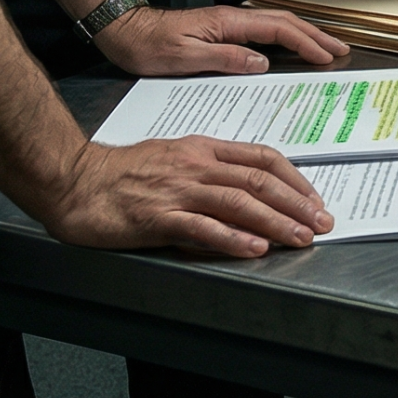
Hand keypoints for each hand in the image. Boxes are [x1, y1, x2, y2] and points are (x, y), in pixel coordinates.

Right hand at [45, 135, 331, 257]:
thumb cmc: (122, 171)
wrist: (76, 180)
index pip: (262, 158)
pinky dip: (232, 238)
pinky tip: (254, 248)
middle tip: (322, 224)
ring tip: (300, 238)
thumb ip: (211, 167)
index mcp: (203, 149)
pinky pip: (201, 228)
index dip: (295, 178)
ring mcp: (177, 191)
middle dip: (297, 204)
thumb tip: (249, 187)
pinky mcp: (157, 217)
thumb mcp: (175, 155)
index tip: (315, 198)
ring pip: (238, 203)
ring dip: (275, 222)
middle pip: (258, 182)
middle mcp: (196, 166)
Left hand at [93, 4, 347, 76]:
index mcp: (227, 23)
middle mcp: (232, 19)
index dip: (306, 42)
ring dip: (304, 35)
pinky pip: (263, 32)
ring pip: (276, 25)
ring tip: (325, 48)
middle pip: (285, 22)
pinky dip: (285, 39)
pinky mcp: (222, 31)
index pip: (278, 29)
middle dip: (316, 35)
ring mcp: (228, 24)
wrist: (125, 30)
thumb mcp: (184, 57)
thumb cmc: (148, 45)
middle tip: (340, 50)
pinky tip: (290, 49)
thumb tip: (261, 64)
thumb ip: (225, 59)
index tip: (327, 55)